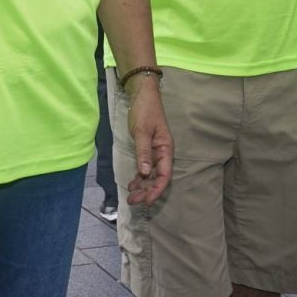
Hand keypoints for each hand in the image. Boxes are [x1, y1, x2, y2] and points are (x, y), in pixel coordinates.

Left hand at [123, 78, 173, 204]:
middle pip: (158, 178)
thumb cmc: (145, 110)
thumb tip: (145, 173)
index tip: (147, 201)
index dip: (157, 190)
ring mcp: (155, 152)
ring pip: (151, 175)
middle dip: (147, 191)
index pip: (164, 175)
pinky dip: (139, 177)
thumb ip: (143, 152)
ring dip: (142, 186)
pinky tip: (132, 184)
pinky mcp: (147, 149)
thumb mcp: (142, 131)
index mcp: (166, 149)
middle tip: (132, 201)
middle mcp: (162, 153)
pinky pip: (145, 167)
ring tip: (131, 197)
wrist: (142, 94)